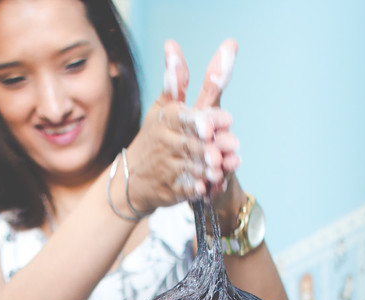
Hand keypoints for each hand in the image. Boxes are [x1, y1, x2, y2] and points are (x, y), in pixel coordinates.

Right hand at [123, 40, 236, 209]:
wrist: (133, 180)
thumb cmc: (154, 137)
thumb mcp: (163, 107)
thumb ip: (175, 80)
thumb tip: (172, 45)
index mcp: (166, 119)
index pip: (188, 117)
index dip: (208, 119)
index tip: (226, 120)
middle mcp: (165, 143)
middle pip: (192, 144)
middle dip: (211, 146)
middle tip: (231, 145)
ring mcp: (167, 168)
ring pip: (192, 168)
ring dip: (209, 168)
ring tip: (224, 167)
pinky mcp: (170, 189)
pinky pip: (186, 189)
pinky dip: (198, 189)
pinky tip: (210, 188)